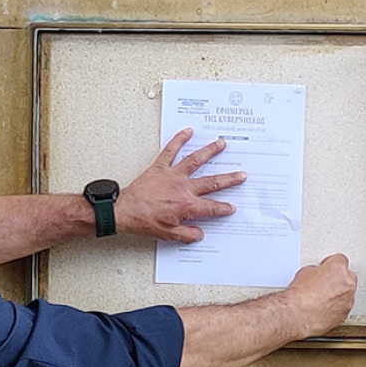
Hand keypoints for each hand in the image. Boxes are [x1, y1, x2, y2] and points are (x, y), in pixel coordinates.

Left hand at [117, 128, 245, 242]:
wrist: (124, 211)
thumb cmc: (144, 221)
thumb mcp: (168, 234)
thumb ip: (186, 235)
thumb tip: (199, 234)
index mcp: (187, 206)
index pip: (211, 208)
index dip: (223, 208)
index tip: (231, 207)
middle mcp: (183, 188)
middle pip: (212, 182)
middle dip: (228, 179)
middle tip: (241, 175)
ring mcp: (173, 176)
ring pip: (196, 160)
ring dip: (210, 151)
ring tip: (221, 144)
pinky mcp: (160, 167)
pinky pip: (171, 151)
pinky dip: (179, 140)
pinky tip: (188, 131)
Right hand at [283, 254, 358, 337]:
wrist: (298, 316)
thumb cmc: (300, 296)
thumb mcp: (304, 273)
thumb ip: (317, 271)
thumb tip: (317, 275)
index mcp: (338, 268)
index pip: (340, 260)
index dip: (331, 264)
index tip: (326, 267)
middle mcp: (347, 283)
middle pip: (348, 277)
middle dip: (338, 279)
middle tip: (324, 283)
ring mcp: (348, 300)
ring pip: (347, 293)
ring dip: (337, 294)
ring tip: (322, 298)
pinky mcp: (345, 314)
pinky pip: (343, 307)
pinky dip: (336, 307)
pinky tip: (323, 308)